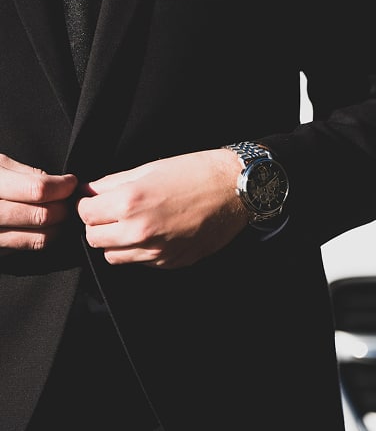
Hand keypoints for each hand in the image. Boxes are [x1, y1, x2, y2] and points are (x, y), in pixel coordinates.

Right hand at [0, 154, 77, 253]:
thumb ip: (25, 173)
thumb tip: (59, 183)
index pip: (38, 189)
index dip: (62, 186)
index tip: (71, 182)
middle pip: (42, 215)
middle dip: (64, 208)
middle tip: (69, 200)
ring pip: (39, 238)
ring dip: (58, 227)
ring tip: (60, 215)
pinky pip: (23, 249)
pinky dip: (40, 239)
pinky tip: (41, 228)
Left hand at [77, 149, 248, 268]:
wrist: (236, 188)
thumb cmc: (198, 171)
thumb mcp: (152, 167)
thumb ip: (115, 182)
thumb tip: (90, 191)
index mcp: (130, 202)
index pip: (84, 214)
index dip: (90, 204)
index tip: (99, 200)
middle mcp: (140, 230)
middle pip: (94, 239)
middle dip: (99, 225)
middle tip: (114, 212)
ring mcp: (157, 250)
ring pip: (114, 256)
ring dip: (117, 242)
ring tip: (136, 224)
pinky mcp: (172, 261)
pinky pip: (142, 262)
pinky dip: (142, 250)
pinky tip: (158, 231)